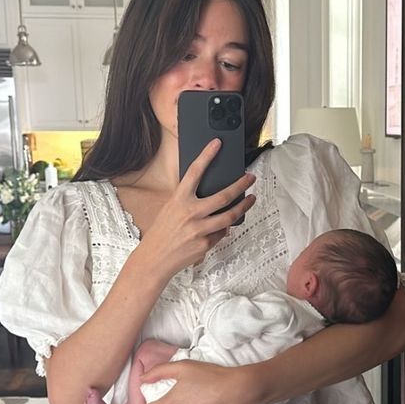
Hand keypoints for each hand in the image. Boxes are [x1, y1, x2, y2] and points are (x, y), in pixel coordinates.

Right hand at [142, 139, 255, 276]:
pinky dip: (223, 228)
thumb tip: (212, 199)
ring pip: (230, 216)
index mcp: (179, 200)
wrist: (154, 259)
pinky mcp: (205, 244)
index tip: (217, 143)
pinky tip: (223, 226)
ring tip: (251, 199)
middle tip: (250, 178)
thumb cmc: (161, 233)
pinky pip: (221, 233)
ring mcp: (199, 229)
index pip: (195, 172)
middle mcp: (190, 213)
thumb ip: (189, 202)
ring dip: (244, 206)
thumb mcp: (170, 209)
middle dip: (241, 184)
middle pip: (224, 195)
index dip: (207, 155)